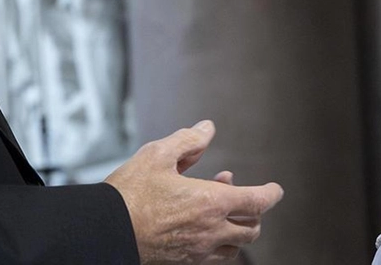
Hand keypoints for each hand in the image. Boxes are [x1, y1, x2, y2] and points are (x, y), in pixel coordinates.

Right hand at [104, 120, 283, 263]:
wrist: (105, 231)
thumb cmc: (130, 193)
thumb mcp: (158, 154)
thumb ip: (188, 140)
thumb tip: (207, 128)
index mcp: (211, 203)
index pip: (257, 202)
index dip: (272, 194)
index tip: (275, 189)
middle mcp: (210, 231)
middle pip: (252, 228)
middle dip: (253, 211)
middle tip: (236, 193)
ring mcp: (198, 251)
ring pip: (236, 247)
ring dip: (237, 229)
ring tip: (220, 210)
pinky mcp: (184, 262)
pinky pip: (216, 259)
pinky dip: (221, 245)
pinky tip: (204, 228)